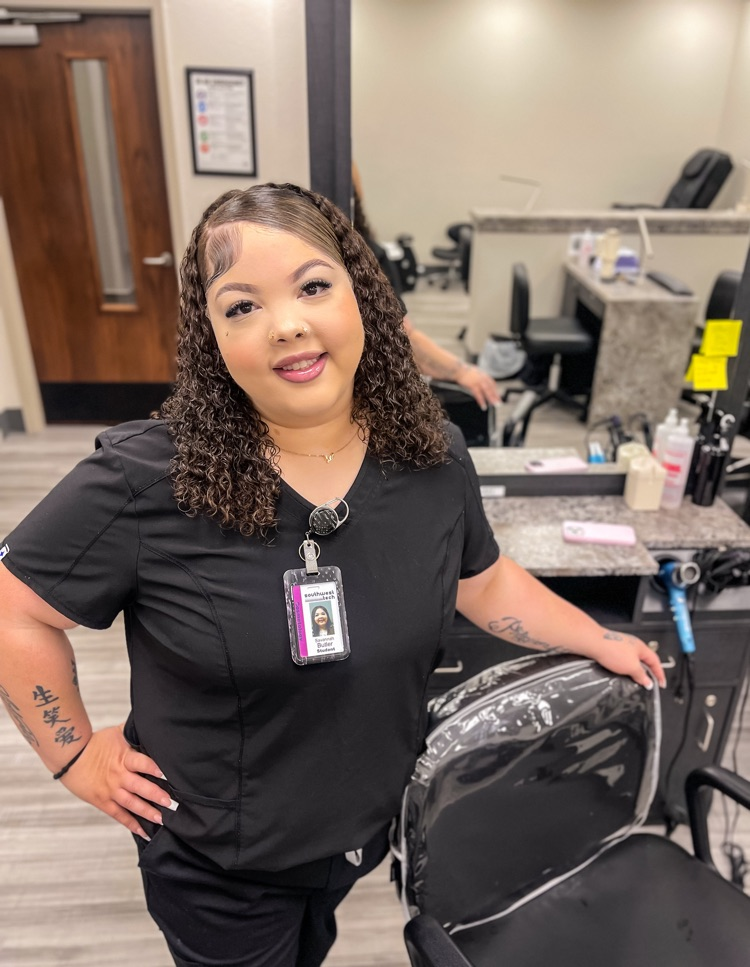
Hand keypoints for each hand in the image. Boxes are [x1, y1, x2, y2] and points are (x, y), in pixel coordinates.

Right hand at [60, 724, 174, 840]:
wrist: (70, 756)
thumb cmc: (94, 743)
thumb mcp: (116, 733)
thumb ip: (133, 732)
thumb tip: (149, 722)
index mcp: (123, 758)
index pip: (142, 763)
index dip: (154, 769)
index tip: (167, 775)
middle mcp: (119, 776)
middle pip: (140, 787)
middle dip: (157, 796)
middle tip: (171, 803)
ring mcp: (110, 791)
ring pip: (132, 804)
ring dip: (147, 812)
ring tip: (161, 819)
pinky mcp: (102, 801)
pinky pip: (119, 815)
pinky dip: (131, 824)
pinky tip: (143, 831)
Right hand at [455, 363, 499, 408]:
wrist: (457, 369)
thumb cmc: (463, 371)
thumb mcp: (474, 372)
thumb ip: (479, 376)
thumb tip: (481, 381)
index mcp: (483, 374)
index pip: (492, 383)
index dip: (495, 390)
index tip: (497, 396)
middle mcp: (482, 378)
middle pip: (491, 388)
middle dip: (496, 396)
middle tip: (499, 403)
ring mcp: (478, 382)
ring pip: (487, 392)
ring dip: (491, 399)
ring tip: (493, 405)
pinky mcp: (473, 386)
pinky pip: (479, 395)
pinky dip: (482, 401)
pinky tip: (483, 406)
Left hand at [592, 631, 666, 689]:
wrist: (593, 643)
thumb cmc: (612, 650)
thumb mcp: (632, 667)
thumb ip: (642, 675)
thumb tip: (648, 682)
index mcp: (641, 647)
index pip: (655, 662)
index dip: (660, 674)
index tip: (661, 684)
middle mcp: (632, 645)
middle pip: (644, 661)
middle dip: (647, 673)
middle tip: (648, 684)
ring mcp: (621, 646)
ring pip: (632, 661)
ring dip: (634, 672)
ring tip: (633, 681)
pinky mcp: (611, 649)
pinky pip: (622, 661)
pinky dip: (624, 669)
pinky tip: (620, 674)